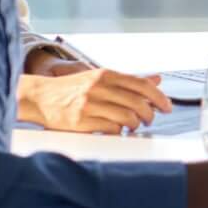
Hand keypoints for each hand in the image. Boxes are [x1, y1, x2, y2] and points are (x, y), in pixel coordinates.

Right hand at [16, 65, 170, 133]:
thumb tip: (157, 79)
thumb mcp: (100, 78)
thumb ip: (128, 80)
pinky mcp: (81, 121)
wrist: (40, 97)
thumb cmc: (72, 89)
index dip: (159, 97)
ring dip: (135, 125)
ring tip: (133, 126)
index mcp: (106, 75)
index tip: (167, 106)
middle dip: (149, 114)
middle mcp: (99, 87)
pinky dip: (119, 132)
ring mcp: (89, 104)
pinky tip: (117, 131)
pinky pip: (111, 129)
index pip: (142, 85)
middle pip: (138, 102)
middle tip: (149, 119)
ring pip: (127, 117)